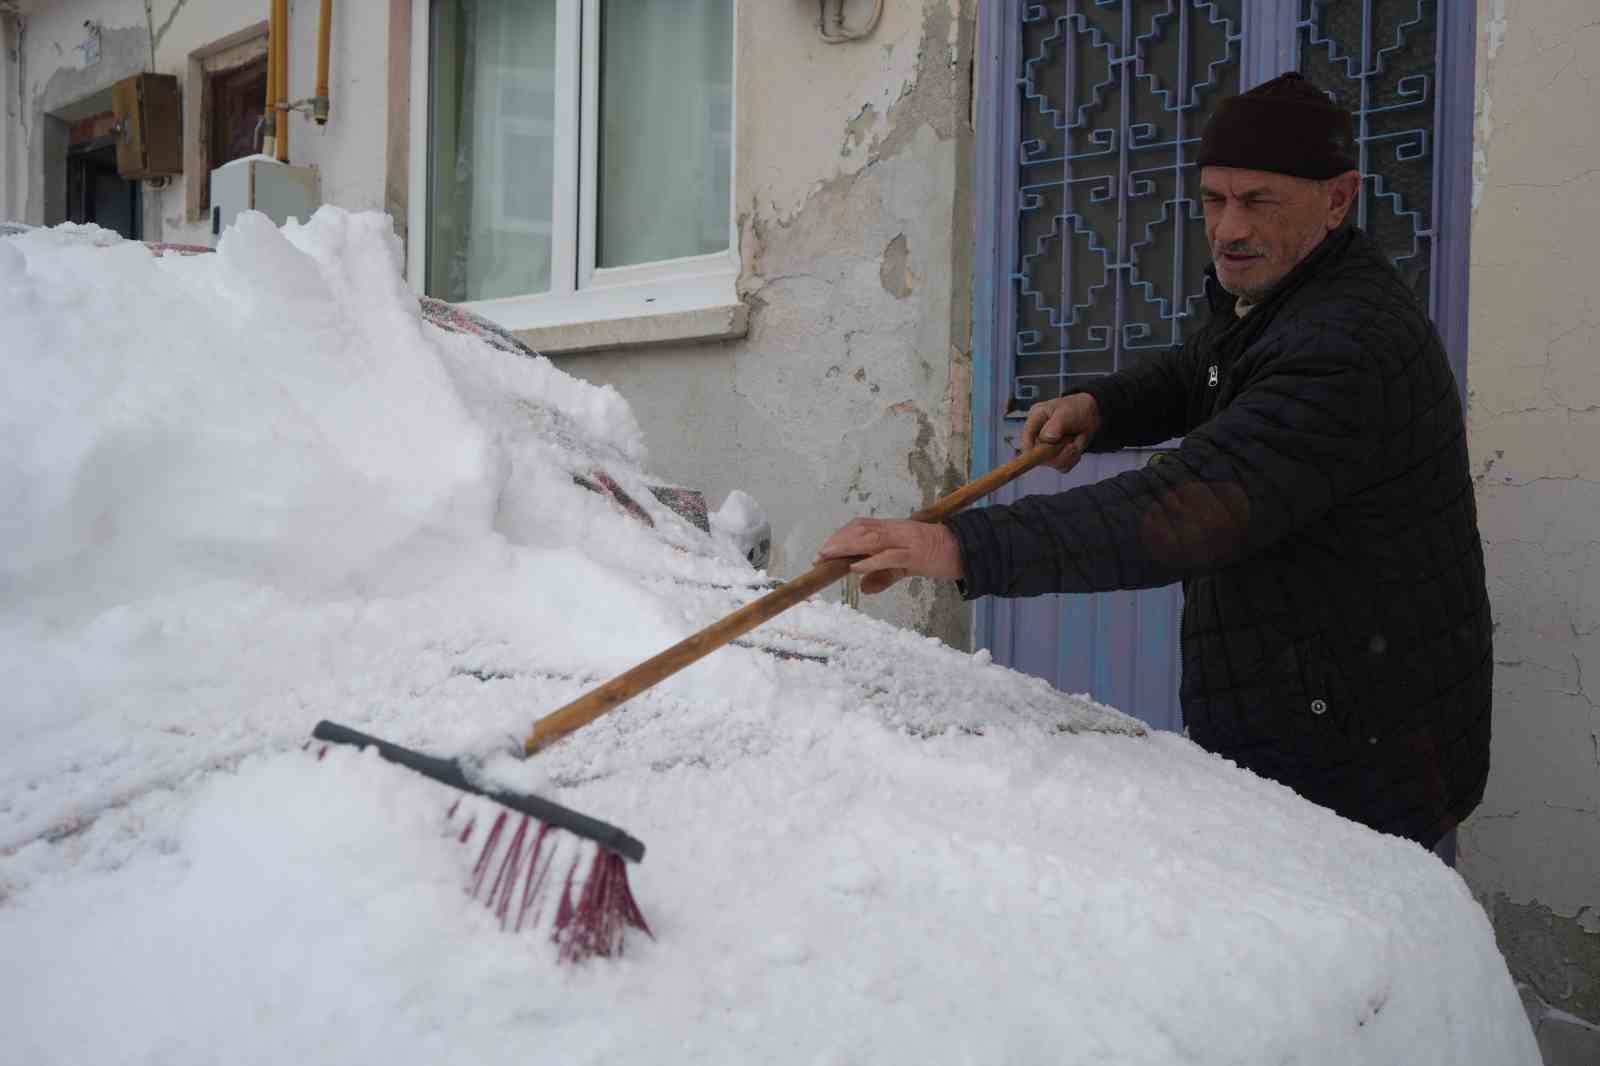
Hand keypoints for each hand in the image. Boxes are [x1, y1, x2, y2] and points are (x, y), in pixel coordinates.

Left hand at [815, 518, 962, 594]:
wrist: (965, 549)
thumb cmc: (934, 554)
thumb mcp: (905, 566)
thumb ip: (883, 575)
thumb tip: (864, 589)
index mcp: (892, 528)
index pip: (860, 526)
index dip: (840, 535)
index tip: (825, 549)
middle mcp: (896, 529)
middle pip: (860, 530)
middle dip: (837, 542)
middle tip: (820, 556)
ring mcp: (904, 540)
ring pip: (870, 539)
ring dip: (846, 547)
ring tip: (829, 557)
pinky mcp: (914, 553)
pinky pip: (888, 556)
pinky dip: (870, 561)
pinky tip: (855, 568)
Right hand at [1021, 393, 1100, 471]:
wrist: (1090, 413)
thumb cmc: (1075, 408)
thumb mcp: (1066, 412)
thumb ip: (1056, 424)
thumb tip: (1047, 438)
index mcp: (1035, 419)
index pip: (1026, 437)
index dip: (1030, 450)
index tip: (1042, 456)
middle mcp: (1038, 435)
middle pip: (1039, 456)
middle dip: (1059, 453)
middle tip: (1072, 443)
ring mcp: (1046, 448)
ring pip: (1053, 463)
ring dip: (1069, 455)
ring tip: (1076, 441)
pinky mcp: (1056, 457)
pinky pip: (1062, 466)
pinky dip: (1073, 458)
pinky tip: (1076, 446)